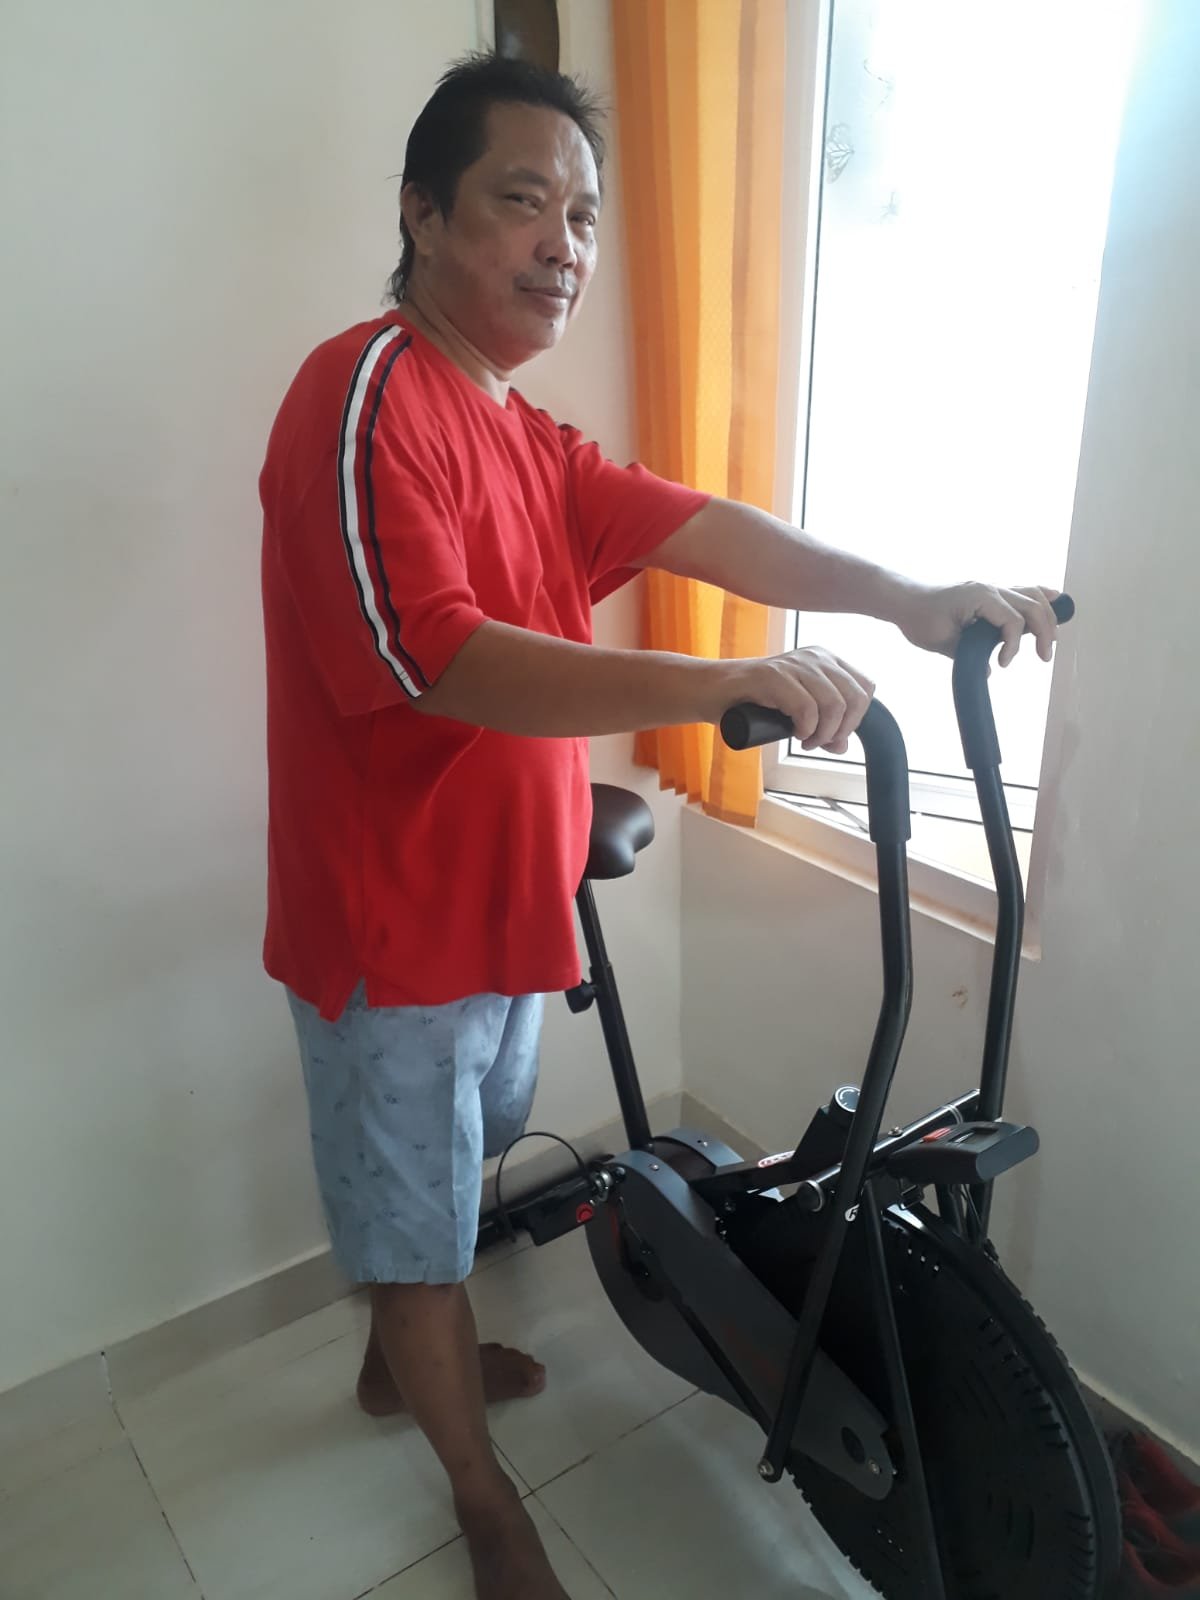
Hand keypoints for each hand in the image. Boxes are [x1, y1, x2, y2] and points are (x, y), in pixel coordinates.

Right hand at [721, 646, 874, 754]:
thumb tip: (842, 746)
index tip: (834, 735)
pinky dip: (805, 729)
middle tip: (818, 742)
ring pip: (834, 705)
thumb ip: (822, 726)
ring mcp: (794, 663)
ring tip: (804, 740)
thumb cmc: (754, 701)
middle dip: (841, 730)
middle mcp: (815, 657)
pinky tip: (794, 733)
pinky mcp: (773, 675)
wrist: (713, 691)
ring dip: (822, 733)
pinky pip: (807, 708)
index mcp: (826, 660)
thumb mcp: (796, 712)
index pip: (866, 688)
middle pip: (855, 698)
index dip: (856, 719)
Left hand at [890, 581, 1060, 667]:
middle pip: (1031, 605)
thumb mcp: (941, 642)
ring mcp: (991, 587)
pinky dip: (1039, 597)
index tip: (1003, 664)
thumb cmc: (918, 618)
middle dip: (1044, 631)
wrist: (904, 599)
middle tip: (1045, 657)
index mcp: (980, 597)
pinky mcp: (989, 592)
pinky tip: (1055, 600)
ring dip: (1047, 614)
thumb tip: (991, 670)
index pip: (1012, 621)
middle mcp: (990, 588)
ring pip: (1031, 594)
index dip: (1013, 646)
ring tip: (1053, 637)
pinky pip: (1021, 590)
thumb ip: (969, 655)